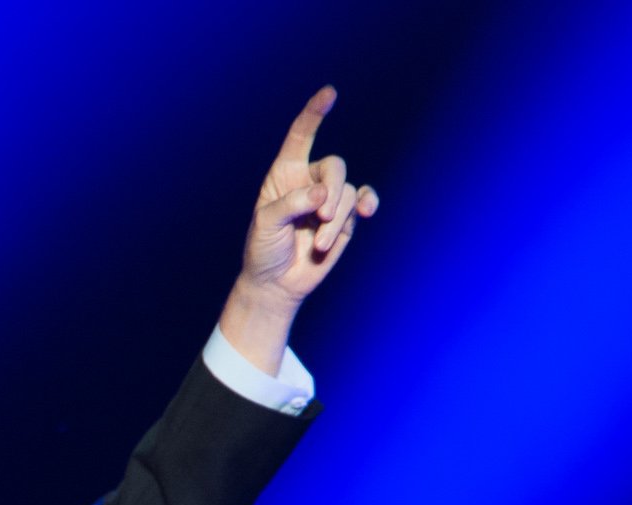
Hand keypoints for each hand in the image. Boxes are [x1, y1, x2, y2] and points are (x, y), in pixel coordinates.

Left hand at [223, 86, 380, 372]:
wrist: (276, 284)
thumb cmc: (264, 250)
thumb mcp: (266, 225)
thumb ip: (292, 204)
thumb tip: (323, 194)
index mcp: (284, 174)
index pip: (301, 136)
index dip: (315, 113)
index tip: (330, 93)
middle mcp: (308, 181)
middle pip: (334, 166)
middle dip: (332, 190)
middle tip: (320, 217)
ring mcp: (329, 199)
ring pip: (348, 192)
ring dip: (336, 219)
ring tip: (319, 243)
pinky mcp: (344, 218)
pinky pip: (362, 201)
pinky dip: (367, 205)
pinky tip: (367, 212)